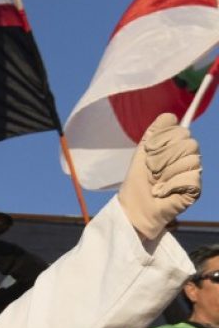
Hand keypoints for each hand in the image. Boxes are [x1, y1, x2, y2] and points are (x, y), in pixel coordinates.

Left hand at [118, 113, 200, 239]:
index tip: (149, 156)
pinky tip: (164, 193)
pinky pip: (190, 177)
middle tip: (153, 173)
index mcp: (176, 148)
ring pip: (190, 159)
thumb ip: (153, 134)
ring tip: (157, 185)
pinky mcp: (194, 190)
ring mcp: (192, 174)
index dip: (162, 142)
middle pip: (188, 143)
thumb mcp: (141, 154)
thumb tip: (169, 116)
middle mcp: (187, 159)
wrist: (132, 211)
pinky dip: (171, 185)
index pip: (180, 131)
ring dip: (166, 173)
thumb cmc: (135, 185)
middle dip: (164, 158)